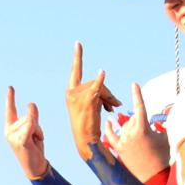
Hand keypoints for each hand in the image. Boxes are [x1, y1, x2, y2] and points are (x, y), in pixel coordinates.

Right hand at [3, 87, 48, 178]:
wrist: (34, 167)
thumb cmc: (34, 149)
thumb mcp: (34, 130)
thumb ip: (32, 117)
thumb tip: (31, 104)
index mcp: (10, 127)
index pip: (10, 110)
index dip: (10, 98)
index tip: (10, 87)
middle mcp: (9, 131)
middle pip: (28, 116)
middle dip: (37, 126)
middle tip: (35, 140)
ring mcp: (13, 136)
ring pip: (32, 121)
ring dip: (39, 131)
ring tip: (35, 143)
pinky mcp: (20, 141)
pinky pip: (30, 127)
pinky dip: (35, 130)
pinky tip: (36, 139)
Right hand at [64, 42, 119, 161]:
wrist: (85, 140)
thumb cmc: (88, 126)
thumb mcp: (91, 105)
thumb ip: (97, 94)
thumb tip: (109, 92)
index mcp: (70, 92)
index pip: (75, 71)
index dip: (78, 57)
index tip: (78, 43)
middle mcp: (71, 92)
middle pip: (95, 81)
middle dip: (107, 93)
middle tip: (114, 106)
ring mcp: (78, 96)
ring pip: (101, 87)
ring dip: (110, 98)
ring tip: (112, 109)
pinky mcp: (88, 100)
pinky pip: (98, 88)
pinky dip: (100, 81)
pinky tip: (102, 73)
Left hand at [104, 83, 166, 182]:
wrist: (153, 175)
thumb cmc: (162, 155)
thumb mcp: (165, 136)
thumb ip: (163, 123)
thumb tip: (171, 111)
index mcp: (143, 129)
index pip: (140, 107)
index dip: (137, 94)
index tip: (134, 84)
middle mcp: (130, 133)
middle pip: (133, 118)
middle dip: (139, 121)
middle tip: (148, 136)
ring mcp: (123, 141)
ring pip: (124, 126)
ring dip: (131, 127)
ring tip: (140, 141)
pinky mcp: (118, 149)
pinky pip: (110, 135)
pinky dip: (109, 128)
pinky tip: (108, 121)